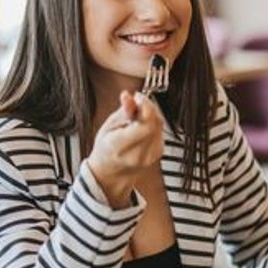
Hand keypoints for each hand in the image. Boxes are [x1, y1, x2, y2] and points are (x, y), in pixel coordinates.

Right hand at [86, 91, 163, 207]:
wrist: (112, 171)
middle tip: (136, 102)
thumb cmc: (107, 148)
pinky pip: (160, 132)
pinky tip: (142, 124)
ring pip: (159, 126)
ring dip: (151, 114)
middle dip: (148, 108)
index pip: (145, 125)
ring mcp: (150, 156)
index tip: (138, 97)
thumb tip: (128, 96)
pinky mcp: (158, 154)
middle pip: (154, 123)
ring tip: (136, 114)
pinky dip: (153, 123)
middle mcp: (138, 154)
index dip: (145, 107)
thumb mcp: (108, 127)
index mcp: (120, 147)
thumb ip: (122, 112)